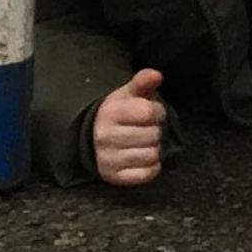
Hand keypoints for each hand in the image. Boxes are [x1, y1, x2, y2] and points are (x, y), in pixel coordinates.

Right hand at [93, 67, 166, 186]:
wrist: (94, 137)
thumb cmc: (120, 113)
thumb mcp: (129, 94)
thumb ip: (143, 82)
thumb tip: (156, 75)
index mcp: (110, 112)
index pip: (149, 112)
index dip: (157, 111)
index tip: (151, 112)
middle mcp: (105, 136)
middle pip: (153, 135)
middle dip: (155, 130)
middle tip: (146, 129)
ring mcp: (107, 158)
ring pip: (152, 155)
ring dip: (154, 149)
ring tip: (143, 142)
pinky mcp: (113, 176)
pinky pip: (146, 174)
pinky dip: (151, 167)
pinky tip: (142, 157)